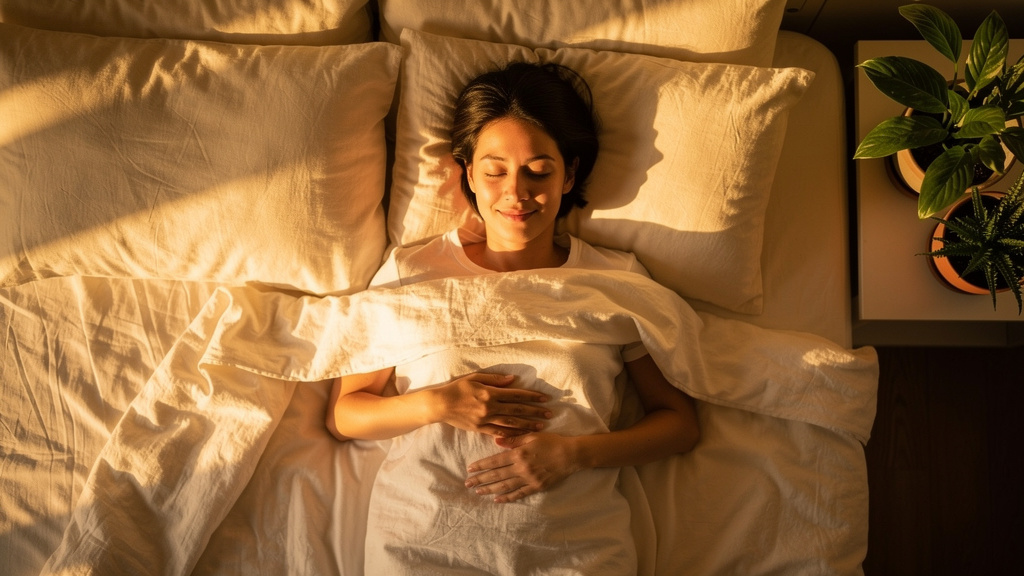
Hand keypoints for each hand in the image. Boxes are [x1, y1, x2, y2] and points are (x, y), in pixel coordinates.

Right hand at [432, 373, 551, 437]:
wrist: (440, 405)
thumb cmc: (457, 388)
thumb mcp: (476, 378)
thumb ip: (495, 379)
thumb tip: (513, 380)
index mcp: (490, 393)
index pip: (516, 395)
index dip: (532, 396)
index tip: (545, 398)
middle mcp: (490, 407)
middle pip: (518, 410)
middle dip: (535, 412)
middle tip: (550, 414)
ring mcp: (486, 420)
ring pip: (511, 424)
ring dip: (527, 425)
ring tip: (541, 426)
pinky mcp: (480, 429)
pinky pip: (499, 433)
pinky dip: (512, 435)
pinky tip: (522, 435)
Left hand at [464, 433, 579, 502]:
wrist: (570, 455)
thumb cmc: (551, 442)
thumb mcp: (532, 436)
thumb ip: (513, 439)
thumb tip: (496, 441)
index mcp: (519, 454)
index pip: (495, 461)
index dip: (481, 465)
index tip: (470, 469)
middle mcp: (521, 468)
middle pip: (497, 475)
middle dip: (481, 479)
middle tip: (468, 484)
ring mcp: (529, 479)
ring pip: (505, 486)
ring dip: (490, 489)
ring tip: (478, 492)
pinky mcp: (536, 487)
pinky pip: (519, 494)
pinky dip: (507, 497)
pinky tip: (497, 500)